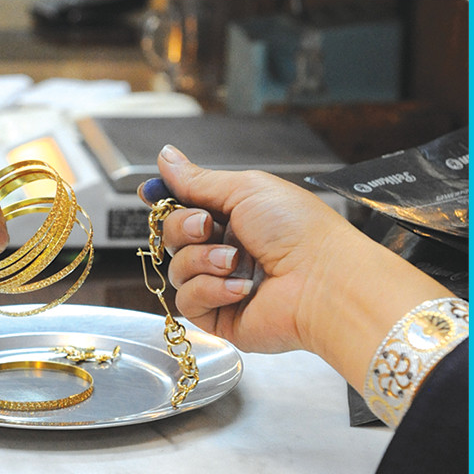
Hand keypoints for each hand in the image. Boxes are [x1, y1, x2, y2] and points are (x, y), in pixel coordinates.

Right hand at [140, 145, 451, 388]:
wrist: (323, 281)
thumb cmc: (298, 231)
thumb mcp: (245, 189)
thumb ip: (199, 180)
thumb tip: (166, 157)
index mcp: (235, 217)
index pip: (185, 206)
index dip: (166, 200)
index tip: (150, 193)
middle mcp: (226, 249)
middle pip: (172, 237)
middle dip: (183, 228)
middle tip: (207, 226)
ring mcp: (221, 284)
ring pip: (176, 269)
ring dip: (202, 261)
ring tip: (234, 261)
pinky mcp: (220, 317)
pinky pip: (187, 301)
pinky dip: (210, 290)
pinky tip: (240, 288)